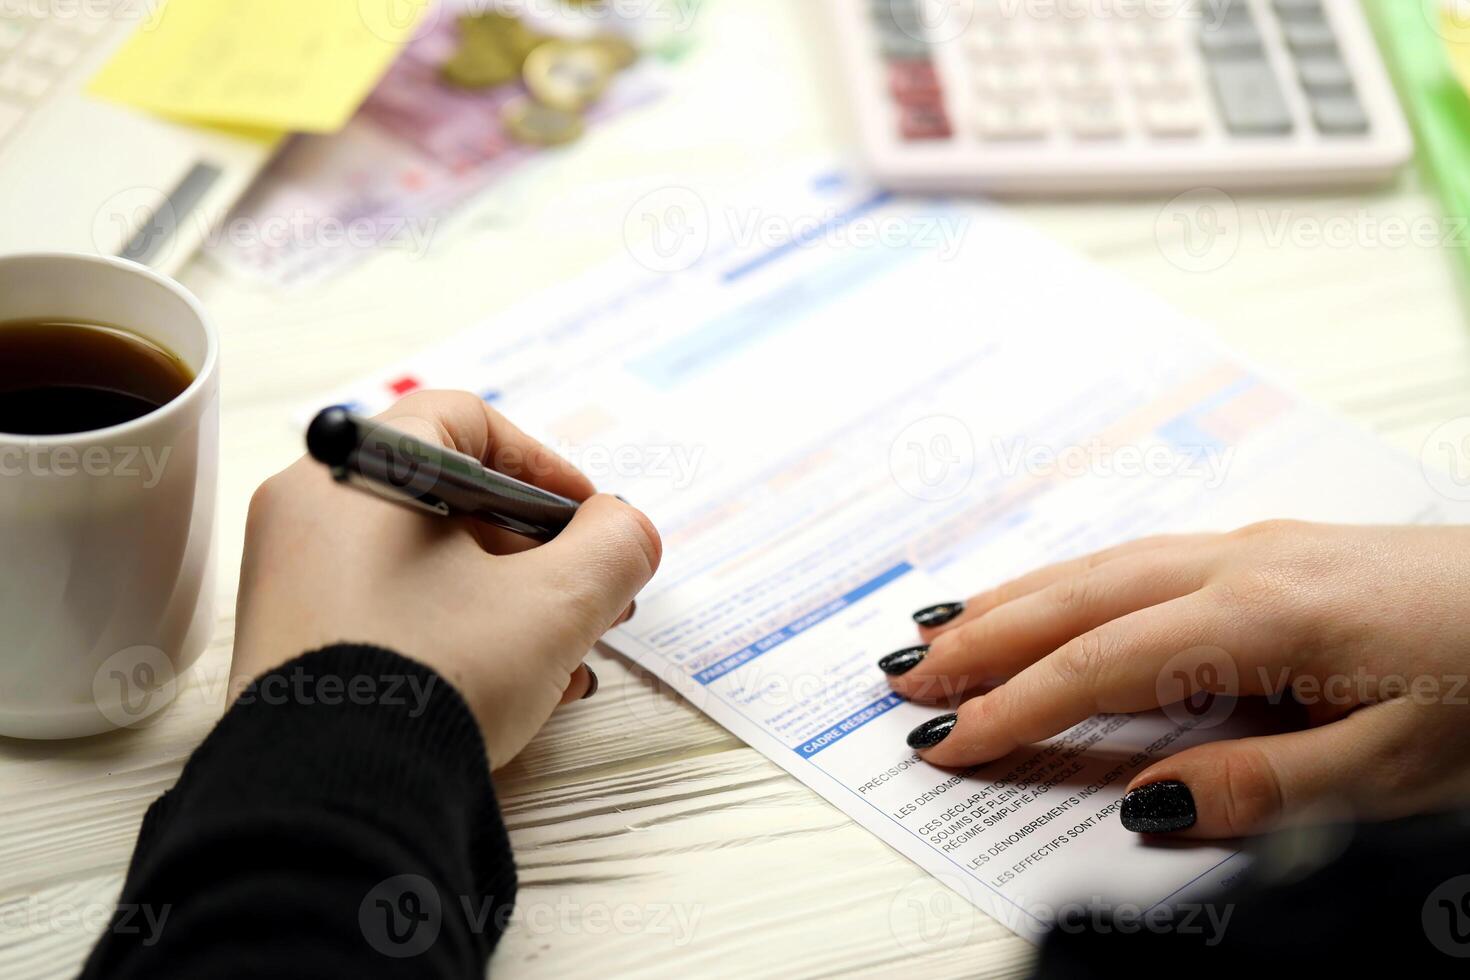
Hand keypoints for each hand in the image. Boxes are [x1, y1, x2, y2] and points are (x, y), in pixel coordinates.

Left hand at [232, 391, 660, 767]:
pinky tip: (515, 688)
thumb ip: (612, 548)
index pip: (464, 421)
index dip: (543, 463)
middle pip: (449, 499)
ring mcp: (292, 584)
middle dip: (538, 550)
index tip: (588, 519)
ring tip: (566, 657)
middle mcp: (307, 514)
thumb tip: (627, 530)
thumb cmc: (433, 679)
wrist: (331, 804)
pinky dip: (458, 634)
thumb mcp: (554, 605)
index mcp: (356, 472)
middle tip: (589, 596)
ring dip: (510, 601)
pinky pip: (390, 613)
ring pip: (424, 565)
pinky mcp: (293, 647)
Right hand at [883, 521, 1469, 836]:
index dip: (1014, 707)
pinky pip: (1139, 555)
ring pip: (1100, 564)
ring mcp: (1255, 546)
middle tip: (905, 677)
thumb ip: (1269, 785)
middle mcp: (1243, 563)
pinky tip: (1053, 591)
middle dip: (983, 639)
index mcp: (1263, 615)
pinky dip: (1071, 576)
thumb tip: (1153, 801)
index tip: (950, 741)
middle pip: (1077, 597)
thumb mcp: (1399, 767)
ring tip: (942, 626)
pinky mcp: (1274, 548)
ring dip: (1013, 597)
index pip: (1100, 665)